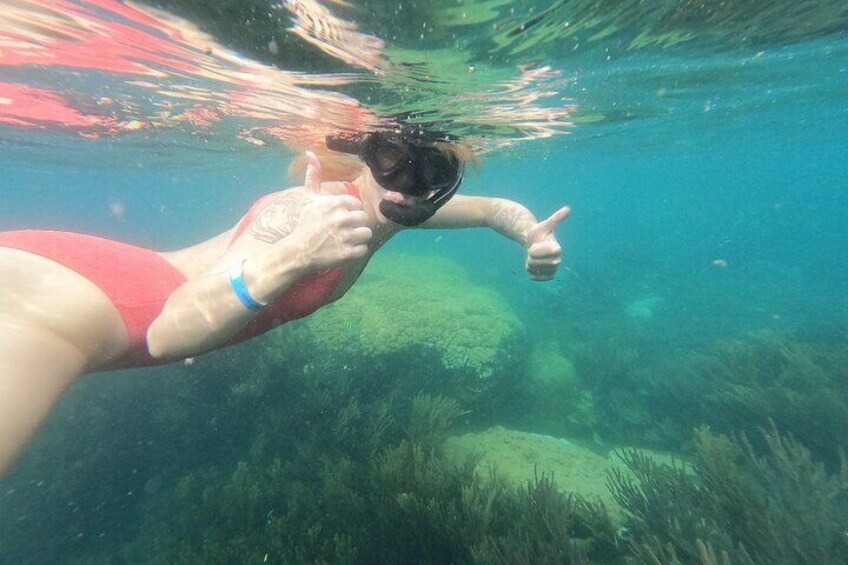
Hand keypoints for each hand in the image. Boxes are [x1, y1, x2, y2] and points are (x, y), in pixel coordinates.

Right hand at [293, 152, 372, 270]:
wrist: (298, 251)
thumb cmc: (306, 223)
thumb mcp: (308, 198)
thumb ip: (313, 176)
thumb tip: (309, 152)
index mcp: (335, 203)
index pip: (357, 204)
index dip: (349, 211)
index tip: (338, 218)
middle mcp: (341, 219)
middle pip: (364, 218)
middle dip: (355, 224)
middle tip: (341, 230)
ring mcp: (345, 237)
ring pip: (367, 233)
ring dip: (358, 238)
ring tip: (344, 240)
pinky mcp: (347, 254)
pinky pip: (364, 249)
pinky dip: (356, 251)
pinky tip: (343, 250)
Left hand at [524, 206, 569, 280]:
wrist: (533, 243)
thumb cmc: (539, 233)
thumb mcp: (545, 225)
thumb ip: (556, 219)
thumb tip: (567, 209)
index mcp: (557, 249)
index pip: (547, 253)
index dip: (538, 250)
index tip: (534, 245)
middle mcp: (558, 260)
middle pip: (539, 263)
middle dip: (531, 257)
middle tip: (532, 251)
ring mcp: (553, 269)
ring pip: (535, 270)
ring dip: (529, 264)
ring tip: (532, 257)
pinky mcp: (548, 277)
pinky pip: (534, 277)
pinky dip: (530, 272)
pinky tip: (532, 265)